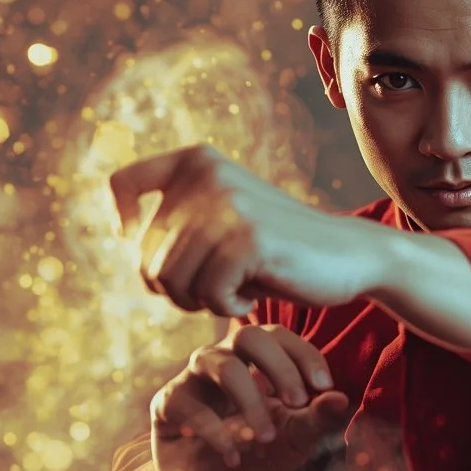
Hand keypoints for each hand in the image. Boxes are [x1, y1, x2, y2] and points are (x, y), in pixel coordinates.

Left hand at [109, 144, 393, 316]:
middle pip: (145, 256)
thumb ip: (180, 222)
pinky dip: (226, 307)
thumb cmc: (278, 251)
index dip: (121, 218)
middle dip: (175, 288)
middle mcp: (209, 175)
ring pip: (170, 278)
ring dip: (199, 301)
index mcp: (198, 162)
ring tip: (233, 292)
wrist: (349, 256)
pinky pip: (207, 293)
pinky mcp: (249, 239)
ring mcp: (229, 205)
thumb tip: (123, 237)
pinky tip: (251, 298)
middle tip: (216, 288)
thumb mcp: (222, 222)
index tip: (141, 241)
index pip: (122, 182)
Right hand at [150, 323, 351, 470]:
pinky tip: (233, 456)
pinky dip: (218, 434)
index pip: (279, 337)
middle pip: (248, 335)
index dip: (304, 354)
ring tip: (266, 437)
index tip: (325, 386)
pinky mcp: (167, 405)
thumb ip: (317, 418)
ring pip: (222, 366)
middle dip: (279, 367)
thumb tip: (342, 398)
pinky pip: (190, 406)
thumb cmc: (260, 454)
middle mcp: (222, 359)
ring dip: (252, 401)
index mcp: (254, 360)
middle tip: (298, 403)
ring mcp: (191, 379)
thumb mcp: (295, 438)